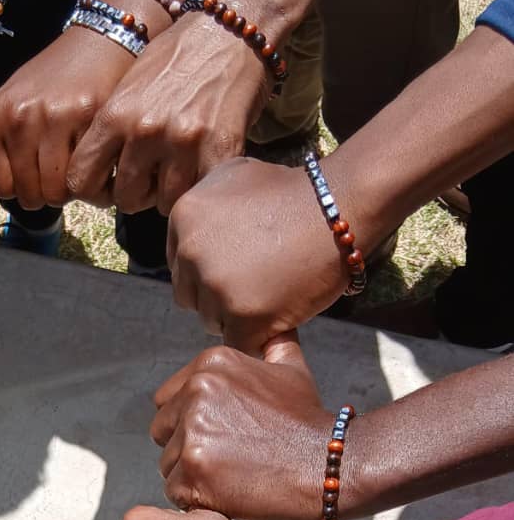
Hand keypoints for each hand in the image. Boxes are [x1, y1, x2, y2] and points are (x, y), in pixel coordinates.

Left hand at [0, 28, 135, 208]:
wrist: (100, 39)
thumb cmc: (59, 76)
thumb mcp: (18, 101)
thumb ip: (7, 141)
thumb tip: (12, 190)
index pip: (3, 186)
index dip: (24, 191)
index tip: (39, 183)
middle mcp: (20, 117)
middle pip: (31, 193)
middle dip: (49, 194)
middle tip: (64, 180)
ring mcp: (53, 118)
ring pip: (58, 191)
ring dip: (72, 190)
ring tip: (80, 172)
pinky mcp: (87, 117)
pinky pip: (86, 173)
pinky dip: (95, 178)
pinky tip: (98, 162)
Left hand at [67, 16, 265, 215]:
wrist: (231, 32)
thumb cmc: (177, 58)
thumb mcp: (128, 86)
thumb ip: (111, 130)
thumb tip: (100, 176)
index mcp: (115, 114)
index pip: (81, 181)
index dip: (95, 190)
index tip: (110, 185)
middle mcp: (144, 131)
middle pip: (126, 199)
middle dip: (137, 194)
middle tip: (151, 178)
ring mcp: (182, 142)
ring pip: (164, 203)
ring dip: (171, 193)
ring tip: (179, 168)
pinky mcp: (219, 150)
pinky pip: (199, 193)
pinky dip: (200, 188)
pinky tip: (202, 168)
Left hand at [151, 333, 332, 519]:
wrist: (331, 467)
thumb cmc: (309, 423)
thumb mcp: (291, 369)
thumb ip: (269, 344)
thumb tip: (264, 324)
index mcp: (210, 365)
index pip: (166, 400)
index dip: (188, 422)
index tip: (221, 434)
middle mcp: (195, 393)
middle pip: (162, 431)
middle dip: (186, 447)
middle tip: (226, 458)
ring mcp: (193, 432)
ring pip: (167, 463)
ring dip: (191, 475)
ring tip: (232, 476)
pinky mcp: (194, 471)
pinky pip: (174, 490)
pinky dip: (195, 499)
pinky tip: (227, 493)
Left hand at [166, 157, 359, 352]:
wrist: (340, 206)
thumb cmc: (292, 191)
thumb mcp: (232, 177)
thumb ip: (202, 208)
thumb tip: (187, 237)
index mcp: (183, 218)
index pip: (179, 265)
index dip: (208, 270)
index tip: (237, 265)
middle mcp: (191, 253)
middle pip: (190, 296)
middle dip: (217, 295)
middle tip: (256, 282)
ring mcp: (216, 286)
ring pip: (211, 320)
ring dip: (237, 316)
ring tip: (271, 292)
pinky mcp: (244, 316)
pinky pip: (238, 342)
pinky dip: (258, 337)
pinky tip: (277, 319)